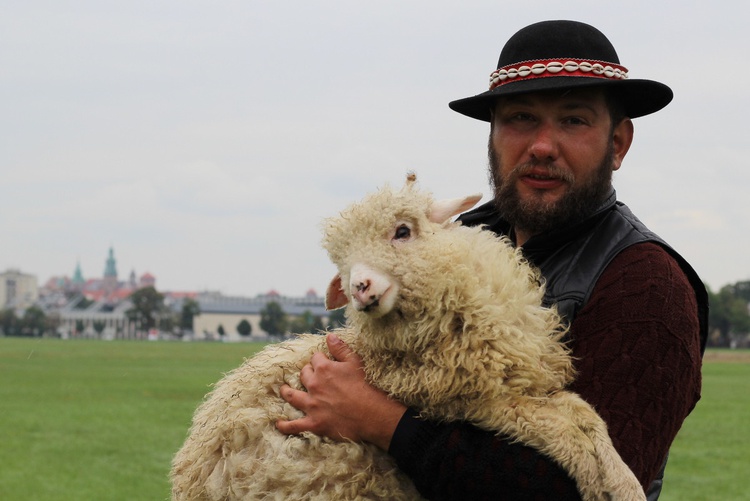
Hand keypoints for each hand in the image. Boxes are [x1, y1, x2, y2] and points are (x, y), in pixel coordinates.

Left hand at [276, 332, 406, 450]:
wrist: (371, 414)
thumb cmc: (365, 386)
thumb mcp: (355, 362)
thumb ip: (340, 349)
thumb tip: (329, 337)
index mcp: (323, 369)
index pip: (315, 359)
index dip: (319, 359)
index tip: (323, 362)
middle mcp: (314, 385)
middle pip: (303, 375)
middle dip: (306, 373)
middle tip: (309, 375)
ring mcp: (312, 405)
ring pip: (292, 396)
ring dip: (286, 392)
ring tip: (283, 390)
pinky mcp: (314, 423)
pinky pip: (294, 425)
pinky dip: (285, 425)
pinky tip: (278, 424)